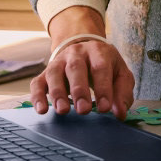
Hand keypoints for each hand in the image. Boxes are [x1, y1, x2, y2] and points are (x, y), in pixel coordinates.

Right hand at [30, 6, 134, 120]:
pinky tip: (41, 110)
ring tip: (63, 110)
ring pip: (54, 73)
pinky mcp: (45, 73)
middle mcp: (76, 53)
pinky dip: (37, 96)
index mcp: (98, 51)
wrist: (83, 46)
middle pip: (76, 68)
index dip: (103, 88)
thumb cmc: (104, 65)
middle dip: (79, 90)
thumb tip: (120, 113)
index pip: (100, 67)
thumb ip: (122, 92)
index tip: (105, 108)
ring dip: (58, 93)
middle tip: (83, 110)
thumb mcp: (120, 73)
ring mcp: (59, 62)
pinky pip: (37, 82)